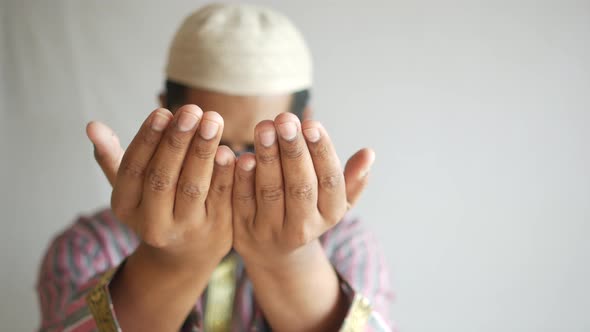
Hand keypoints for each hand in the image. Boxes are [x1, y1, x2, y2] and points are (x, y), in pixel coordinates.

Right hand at [94, 105, 235, 267]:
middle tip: (191, 110)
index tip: (163, 111)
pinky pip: (221, 197)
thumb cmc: (155, 207)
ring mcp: (187, 230)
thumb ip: (112, 156)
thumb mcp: (129, 188)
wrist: (186, 257)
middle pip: (162, 177)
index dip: (148, 140)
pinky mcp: (218, 230)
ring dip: (203, 150)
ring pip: (193, 186)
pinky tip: (228, 149)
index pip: (133, 170)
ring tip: (212, 119)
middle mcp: (153, 224)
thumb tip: (92, 125)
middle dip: (177, 141)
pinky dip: (224, 172)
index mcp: (126, 208)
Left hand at [232, 112, 374, 270]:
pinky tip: (241, 154)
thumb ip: (350, 178)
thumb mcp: (333, 202)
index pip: (330, 181)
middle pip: (301, 186)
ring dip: (267, 157)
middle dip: (293, 151)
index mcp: (330, 214)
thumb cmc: (308, 213)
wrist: (274, 255)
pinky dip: (241, 178)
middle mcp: (303, 226)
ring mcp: (272, 230)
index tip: (312, 124)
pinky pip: (242, 201)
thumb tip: (369, 153)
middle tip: (286, 119)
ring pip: (271, 191)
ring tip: (265, 126)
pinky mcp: (243, 230)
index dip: (322, 152)